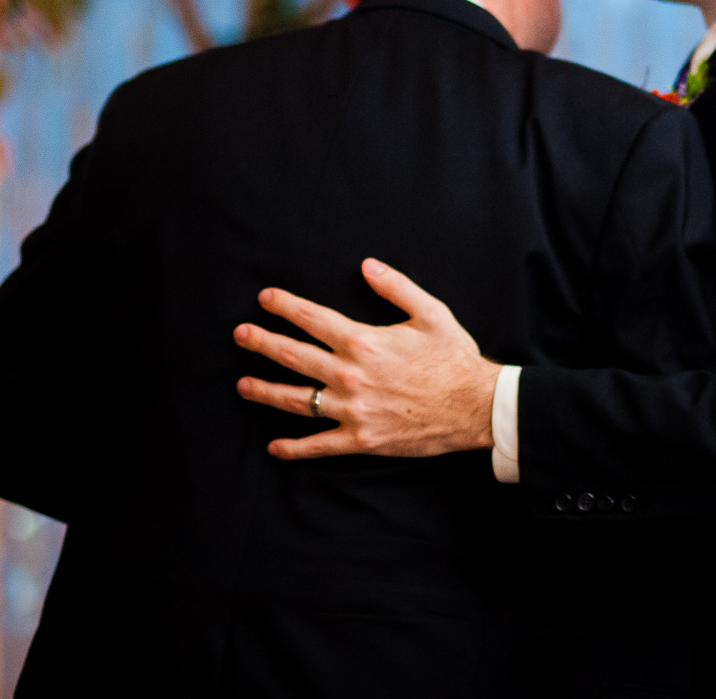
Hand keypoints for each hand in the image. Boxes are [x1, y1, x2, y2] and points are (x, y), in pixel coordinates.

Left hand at [233, 259, 500, 460]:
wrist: (475, 407)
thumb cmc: (454, 358)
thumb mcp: (431, 312)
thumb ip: (396, 287)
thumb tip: (367, 265)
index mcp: (363, 342)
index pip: (312, 319)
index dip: (285, 307)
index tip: (264, 299)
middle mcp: (350, 376)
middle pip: (293, 356)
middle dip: (262, 343)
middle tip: (240, 334)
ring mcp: (352, 410)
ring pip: (296, 401)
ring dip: (265, 391)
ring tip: (242, 385)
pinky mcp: (361, 439)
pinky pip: (319, 445)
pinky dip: (294, 448)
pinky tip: (274, 446)